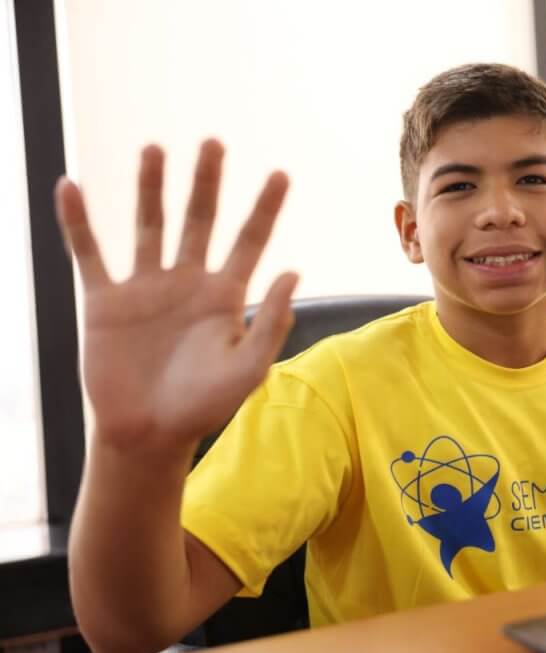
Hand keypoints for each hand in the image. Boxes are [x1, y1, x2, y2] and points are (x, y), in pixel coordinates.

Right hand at [55, 140, 297, 454]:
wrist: (148, 435)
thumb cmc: (203, 406)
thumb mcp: (249, 369)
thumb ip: (272, 322)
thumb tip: (294, 270)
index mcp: (225, 296)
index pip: (250, 241)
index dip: (265, 208)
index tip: (281, 173)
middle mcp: (187, 282)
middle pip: (199, 220)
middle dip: (207, 183)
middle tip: (214, 143)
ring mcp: (145, 288)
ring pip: (149, 226)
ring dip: (151, 188)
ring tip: (155, 150)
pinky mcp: (105, 302)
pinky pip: (89, 254)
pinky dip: (78, 222)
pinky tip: (70, 187)